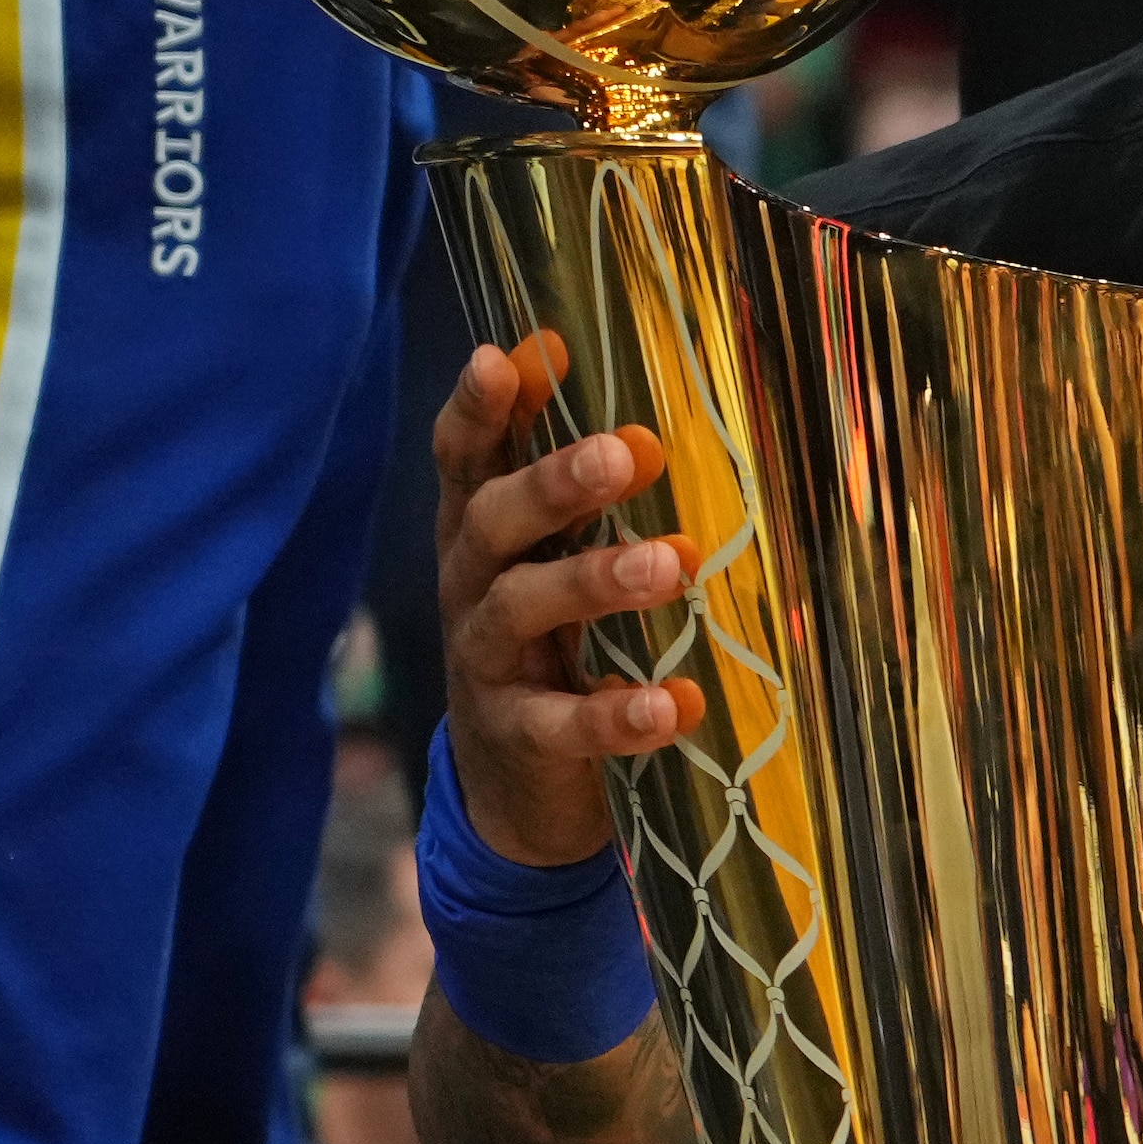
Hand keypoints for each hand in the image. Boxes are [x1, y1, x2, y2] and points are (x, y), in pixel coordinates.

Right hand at [428, 335, 700, 867]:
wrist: (518, 787)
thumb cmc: (550, 643)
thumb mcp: (552, 560)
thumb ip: (578, 497)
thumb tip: (638, 423)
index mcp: (481, 534)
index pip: (467, 459)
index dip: (482, 408)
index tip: (515, 356)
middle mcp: (471, 588)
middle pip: (494, 522)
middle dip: (553, 483)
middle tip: (624, 452)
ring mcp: (486, 665)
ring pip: (521, 609)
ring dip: (594, 581)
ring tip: (669, 565)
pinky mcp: (517, 738)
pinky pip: (562, 723)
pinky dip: (618, 714)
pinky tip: (675, 702)